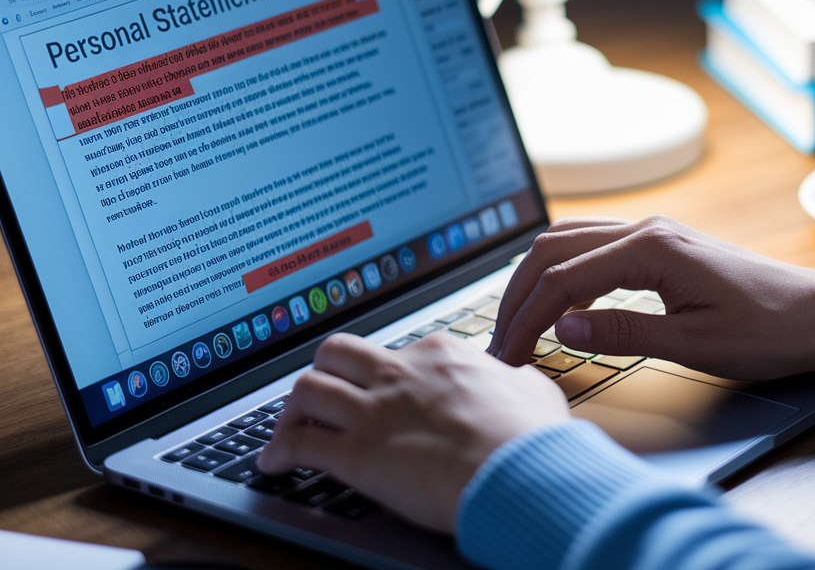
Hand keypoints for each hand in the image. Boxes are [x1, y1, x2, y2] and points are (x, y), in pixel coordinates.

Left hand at [256, 331, 568, 532]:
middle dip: (324, 371)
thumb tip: (517, 380)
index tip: (382, 390)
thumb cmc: (533, 436)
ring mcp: (375, 411)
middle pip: (338, 354)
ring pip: (308, 388)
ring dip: (292, 409)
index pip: (397, 351)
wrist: (521, 470)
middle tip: (322, 394)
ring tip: (289, 428)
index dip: (386, 373)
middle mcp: (401, 373)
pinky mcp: (357, 454)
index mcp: (441, 355)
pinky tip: (274, 464)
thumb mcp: (533, 390)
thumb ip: (513, 380)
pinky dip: (278, 452)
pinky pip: (299, 444)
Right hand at [488, 216, 814, 379]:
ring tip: (516, 325)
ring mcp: (654, 231)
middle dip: (517, 296)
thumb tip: (563, 328)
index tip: (506, 360)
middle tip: (499, 346)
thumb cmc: (770, 331)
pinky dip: (562, 271)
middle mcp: (647, 228)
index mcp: (651, 248)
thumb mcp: (696, 346)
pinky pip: (593, 246)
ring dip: (535, 279)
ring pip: (568, 240)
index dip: (525, 321)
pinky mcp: (662, 244)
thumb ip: (624, 334)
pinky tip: (557, 303)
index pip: (562, 280)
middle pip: (553, 249)